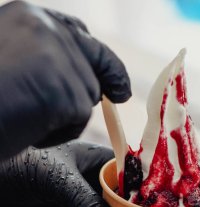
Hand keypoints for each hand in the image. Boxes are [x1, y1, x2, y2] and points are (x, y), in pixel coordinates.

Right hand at [0, 1, 130, 159]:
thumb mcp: (8, 62)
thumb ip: (40, 59)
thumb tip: (77, 77)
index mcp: (27, 17)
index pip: (75, 33)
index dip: (97, 56)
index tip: (114, 73)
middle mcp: (46, 28)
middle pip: (93, 59)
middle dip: (109, 77)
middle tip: (122, 92)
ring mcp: (58, 56)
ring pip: (86, 94)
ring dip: (66, 114)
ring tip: (28, 117)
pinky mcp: (65, 88)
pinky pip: (78, 118)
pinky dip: (59, 131)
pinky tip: (30, 127)